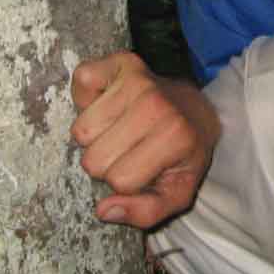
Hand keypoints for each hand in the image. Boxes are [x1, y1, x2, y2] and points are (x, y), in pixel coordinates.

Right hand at [70, 51, 219, 228]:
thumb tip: (103, 211)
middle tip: (129, 149)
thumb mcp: (178, 193)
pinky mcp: (119, 60)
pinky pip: (80, 85)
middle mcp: (156, 104)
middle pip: (94, 158)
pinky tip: (110, 104)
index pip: (120, 181)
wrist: (194, 110)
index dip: (127, 182)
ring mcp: (137, 79)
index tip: (143, 167)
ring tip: (121, 127)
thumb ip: (146, 213)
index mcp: (175, 137)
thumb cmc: (182, 155)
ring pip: (81, 130)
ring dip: (96, 135)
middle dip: (107, 161)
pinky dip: (87, 99)